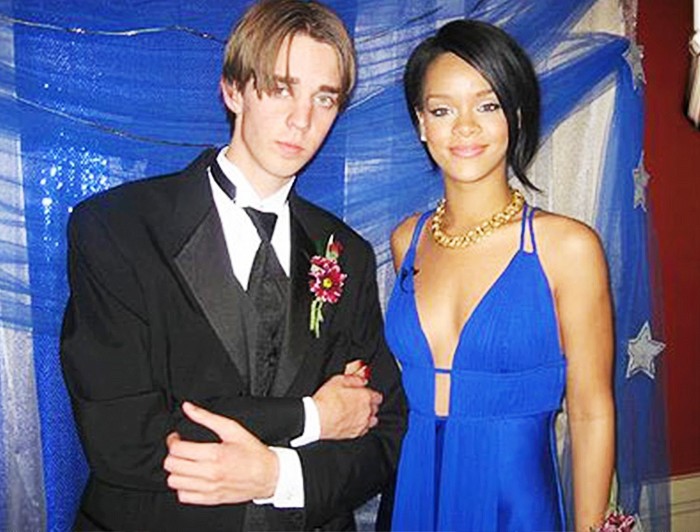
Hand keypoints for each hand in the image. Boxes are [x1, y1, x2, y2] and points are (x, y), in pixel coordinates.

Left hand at [164, 402, 278, 504]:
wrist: (268, 475)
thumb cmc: (253, 453)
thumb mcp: (233, 429)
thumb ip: (207, 417)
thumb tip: (189, 408)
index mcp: (215, 454)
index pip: (178, 449)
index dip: (173, 441)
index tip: (177, 438)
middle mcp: (210, 473)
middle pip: (172, 466)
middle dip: (172, 454)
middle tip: (180, 449)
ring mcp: (209, 488)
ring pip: (174, 482)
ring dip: (176, 471)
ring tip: (185, 463)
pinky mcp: (210, 499)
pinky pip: (184, 496)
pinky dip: (183, 487)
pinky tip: (191, 478)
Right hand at [313, 363, 381, 439]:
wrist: (317, 419)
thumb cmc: (326, 400)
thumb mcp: (338, 380)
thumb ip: (355, 379)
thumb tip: (362, 380)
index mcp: (365, 397)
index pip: (378, 396)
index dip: (373, 393)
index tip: (368, 393)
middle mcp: (366, 411)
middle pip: (376, 408)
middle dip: (370, 404)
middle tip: (361, 401)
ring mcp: (362, 424)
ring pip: (372, 420)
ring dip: (368, 415)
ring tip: (359, 412)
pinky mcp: (355, 434)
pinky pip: (365, 430)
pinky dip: (362, 426)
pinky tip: (354, 422)